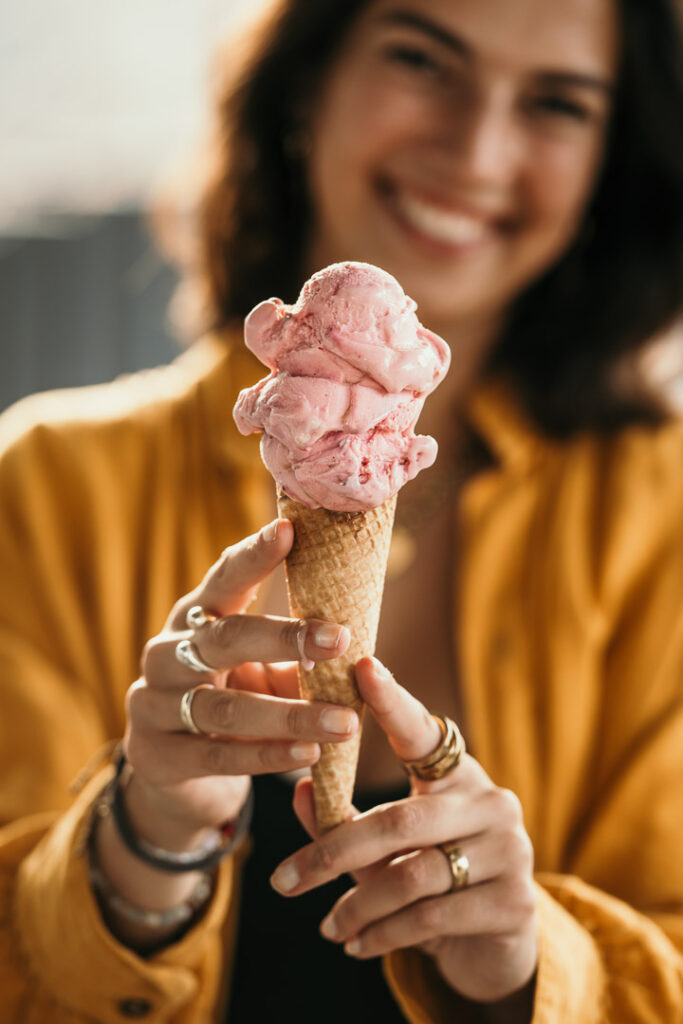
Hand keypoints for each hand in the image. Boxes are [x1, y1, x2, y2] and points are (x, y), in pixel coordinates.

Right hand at [122, 518, 357, 849]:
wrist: (169, 770)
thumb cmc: (229, 700)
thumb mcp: (258, 671)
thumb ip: (294, 657)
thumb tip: (354, 645)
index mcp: (194, 618)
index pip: (224, 578)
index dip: (254, 555)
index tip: (290, 530)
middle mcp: (167, 652)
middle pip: (225, 638)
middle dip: (286, 638)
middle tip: (341, 638)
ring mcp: (154, 704)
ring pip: (226, 707)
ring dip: (292, 715)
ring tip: (345, 722)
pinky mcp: (157, 756)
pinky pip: (218, 756)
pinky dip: (267, 755)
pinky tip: (308, 755)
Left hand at [270, 657, 536, 1006]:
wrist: (497, 943)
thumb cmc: (434, 877)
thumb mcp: (387, 848)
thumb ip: (345, 820)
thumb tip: (300, 792)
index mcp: (458, 774)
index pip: (423, 731)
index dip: (392, 701)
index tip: (362, 666)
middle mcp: (491, 802)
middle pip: (401, 819)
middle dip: (334, 853)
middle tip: (283, 881)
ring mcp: (510, 851)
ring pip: (413, 875)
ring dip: (358, 906)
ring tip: (326, 928)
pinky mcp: (514, 902)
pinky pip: (433, 917)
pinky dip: (385, 934)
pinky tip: (357, 945)